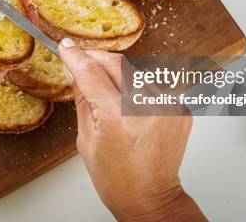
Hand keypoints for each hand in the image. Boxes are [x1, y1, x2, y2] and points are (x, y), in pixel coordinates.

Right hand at [59, 39, 205, 221]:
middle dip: (95, 57)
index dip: (76, 57)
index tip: (66, 48)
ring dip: (115, 73)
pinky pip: (151, 86)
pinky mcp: (179, 108)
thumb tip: (76, 72)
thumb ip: (83, 100)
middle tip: (80, 59)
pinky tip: (127, 105)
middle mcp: (147, 107)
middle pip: (116, 63)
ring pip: (134, 72)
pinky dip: (135, 88)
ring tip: (104, 90)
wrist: (151, 198)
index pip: (92, 73)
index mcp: (119, 118)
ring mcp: (167, 106)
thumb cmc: (118, 179)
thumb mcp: (86, 140)